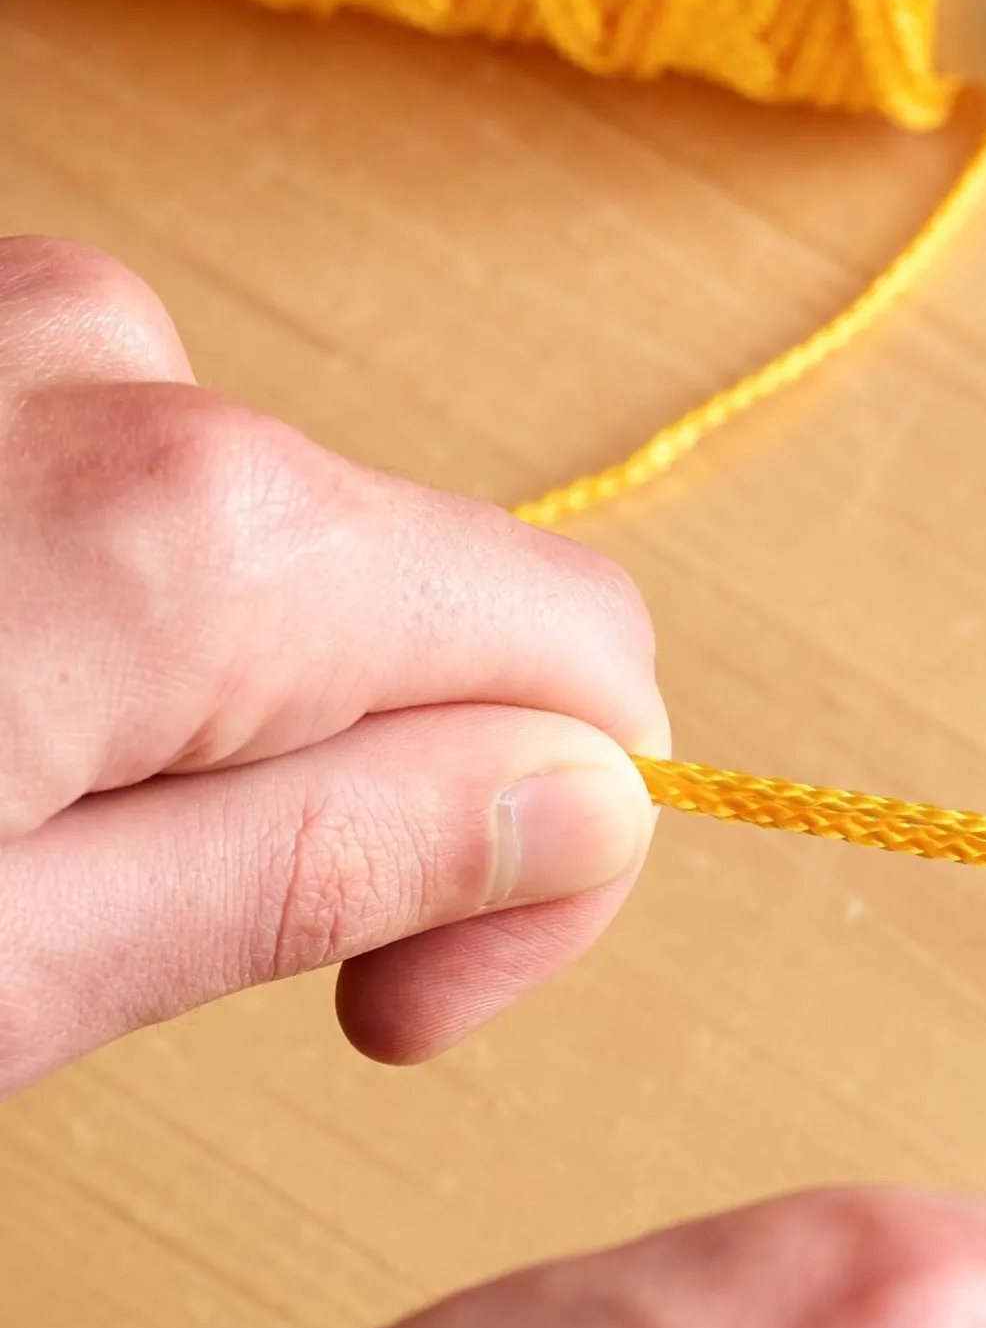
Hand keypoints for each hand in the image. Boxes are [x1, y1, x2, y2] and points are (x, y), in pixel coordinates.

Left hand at [0, 235, 667, 1091]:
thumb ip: (319, 867)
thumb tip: (580, 807)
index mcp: (205, 530)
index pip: (586, 660)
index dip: (555, 850)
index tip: (398, 1000)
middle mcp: (128, 368)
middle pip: (429, 601)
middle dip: (369, 783)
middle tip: (180, 955)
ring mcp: (12, 327)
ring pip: (272, 558)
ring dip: (215, 709)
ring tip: (9, 834)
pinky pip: (132, 485)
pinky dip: (99, 620)